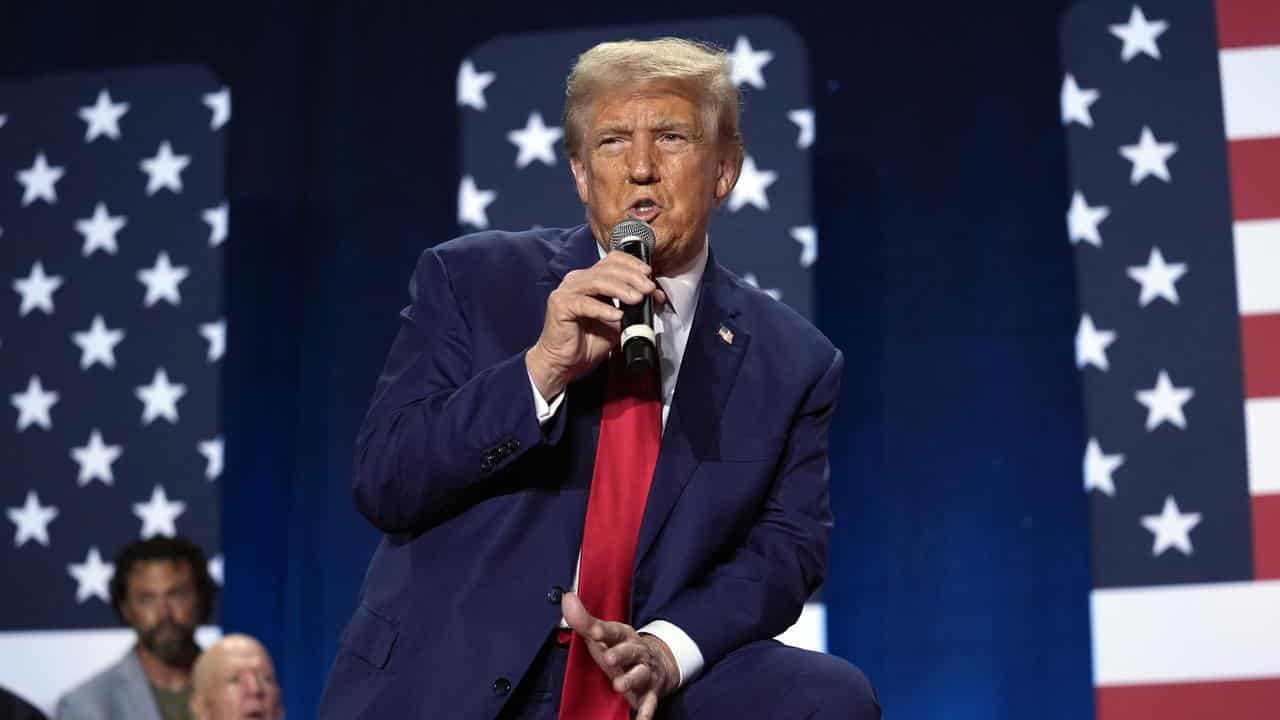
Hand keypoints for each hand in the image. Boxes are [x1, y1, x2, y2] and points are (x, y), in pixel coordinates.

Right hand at [526, 249, 666, 399]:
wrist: (563, 363)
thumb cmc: (587, 342)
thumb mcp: (618, 321)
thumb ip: (633, 306)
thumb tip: (655, 296)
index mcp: (589, 279)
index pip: (612, 260)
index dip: (632, 264)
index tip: (648, 274)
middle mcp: (577, 280)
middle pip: (607, 269)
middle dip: (632, 277)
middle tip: (648, 288)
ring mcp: (567, 291)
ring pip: (598, 282)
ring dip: (621, 289)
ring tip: (637, 299)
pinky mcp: (560, 305)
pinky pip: (585, 303)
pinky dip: (604, 309)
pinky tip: (617, 316)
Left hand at [561, 591, 678, 719]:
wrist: (657, 664)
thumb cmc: (621, 649)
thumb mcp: (603, 635)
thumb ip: (583, 620)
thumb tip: (566, 598)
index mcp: (624, 636)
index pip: (614, 631)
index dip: (603, 631)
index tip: (594, 632)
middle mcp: (637, 652)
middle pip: (630, 651)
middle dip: (620, 654)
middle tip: (608, 658)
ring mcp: (645, 673)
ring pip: (640, 675)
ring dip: (631, 679)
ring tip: (619, 686)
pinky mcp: (650, 693)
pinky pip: (650, 704)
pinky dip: (646, 714)